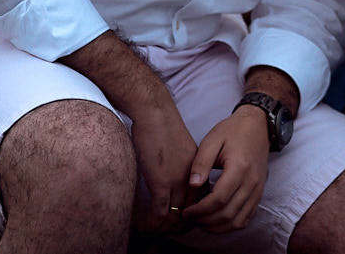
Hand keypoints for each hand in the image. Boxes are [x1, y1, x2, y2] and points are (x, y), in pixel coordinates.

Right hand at [131, 104, 198, 232]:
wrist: (156, 114)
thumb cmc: (164, 127)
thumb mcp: (183, 150)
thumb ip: (184, 166)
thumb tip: (176, 181)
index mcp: (198, 170)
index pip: (200, 201)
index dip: (191, 214)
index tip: (179, 220)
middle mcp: (191, 178)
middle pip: (191, 212)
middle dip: (178, 225)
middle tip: (165, 230)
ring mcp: (177, 181)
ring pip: (175, 216)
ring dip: (164, 226)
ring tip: (153, 229)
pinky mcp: (160, 182)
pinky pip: (159, 212)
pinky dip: (152, 221)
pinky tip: (143, 223)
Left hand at [183, 105, 270, 232]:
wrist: (257, 125)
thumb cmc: (233, 131)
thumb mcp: (212, 140)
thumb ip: (201, 163)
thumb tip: (193, 185)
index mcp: (239, 167)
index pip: (218, 199)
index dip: (200, 210)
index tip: (186, 211)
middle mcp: (252, 181)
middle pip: (227, 214)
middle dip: (205, 221)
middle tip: (190, 218)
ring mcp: (258, 189)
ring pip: (238, 221)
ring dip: (217, 227)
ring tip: (201, 222)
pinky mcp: (259, 193)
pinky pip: (247, 217)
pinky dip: (231, 225)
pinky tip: (217, 220)